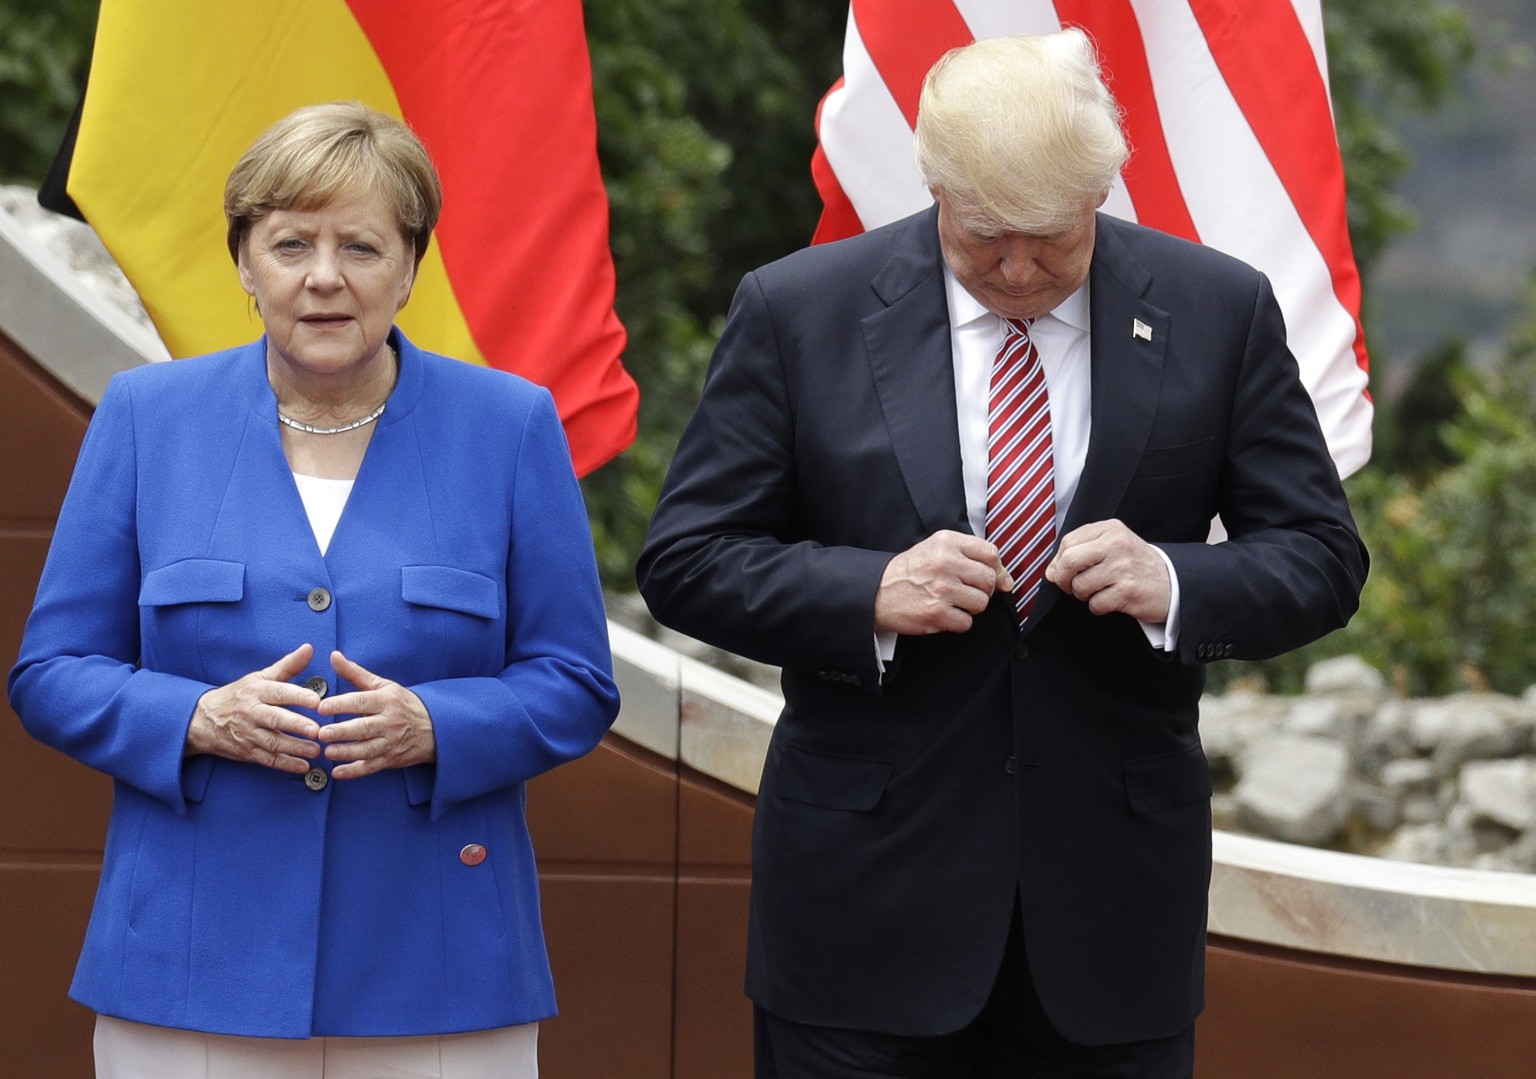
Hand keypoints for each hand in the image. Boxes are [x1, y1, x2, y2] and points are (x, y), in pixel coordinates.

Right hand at [186, 643, 322, 773]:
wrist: (202, 719)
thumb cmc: (238, 695)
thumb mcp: (259, 677)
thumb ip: (288, 666)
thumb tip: (309, 648)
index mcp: (257, 691)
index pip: (279, 692)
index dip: (298, 696)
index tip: (316, 700)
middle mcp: (252, 712)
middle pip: (276, 719)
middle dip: (297, 725)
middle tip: (317, 730)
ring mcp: (248, 734)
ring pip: (273, 742)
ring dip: (295, 748)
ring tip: (316, 750)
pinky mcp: (247, 751)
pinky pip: (267, 759)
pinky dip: (285, 764)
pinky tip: (303, 766)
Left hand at [316, 651, 435, 778]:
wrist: (435, 727)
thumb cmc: (403, 704)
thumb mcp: (383, 685)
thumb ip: (355, 673)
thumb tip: (334, 656)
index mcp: (386, 701)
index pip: (362, 701)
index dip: (341, 704)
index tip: (322, 706)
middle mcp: (390, 722)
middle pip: (364, 727)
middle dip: (342, 731)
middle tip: (321, 733)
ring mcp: (391, 742)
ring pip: (367, 749)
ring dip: (346, 752)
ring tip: (328, 752)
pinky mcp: (390, 759)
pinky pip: (371, 767)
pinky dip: (355, 771)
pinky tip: (338, 773)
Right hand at [873, 530, 1014, 635]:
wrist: (877, 591)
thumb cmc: (911, 571)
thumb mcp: (937, 550)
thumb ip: (972, 557)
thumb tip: (1008, 581)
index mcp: (947, 542)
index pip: (991, 554)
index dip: (995, 569)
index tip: (990, 578)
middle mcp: (945, 562)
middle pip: (988, 580)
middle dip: (982, 590)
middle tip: (965, 591)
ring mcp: (942, 588)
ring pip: (981, 603)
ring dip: (970, 607)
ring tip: (952, 602)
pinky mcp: (937, 612)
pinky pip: (966, 622)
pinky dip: (958, 621)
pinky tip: (943, 613)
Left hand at [1045, 519, 1170, 621]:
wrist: (1174, 582)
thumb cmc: (1137, 564)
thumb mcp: (1113, 546)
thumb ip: (1081, 551)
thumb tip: (1050, 571)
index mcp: (1111, 529)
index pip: (1068, 542)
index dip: (1059, 561)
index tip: (1063, 571)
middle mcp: (1117, 545)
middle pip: (1069, 561)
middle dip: (1063, 579)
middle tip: (1070, 586)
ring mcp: (1123, 568)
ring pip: (1080, 586)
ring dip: (1083, 595)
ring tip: (1098, 591)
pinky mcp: (1128, 592)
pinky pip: (1095, 604)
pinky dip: (1098, 606)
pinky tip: (1111, 600)